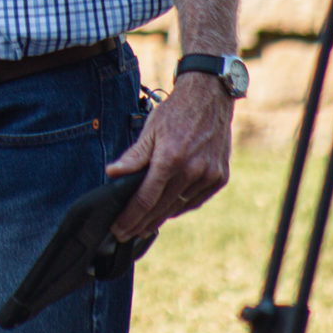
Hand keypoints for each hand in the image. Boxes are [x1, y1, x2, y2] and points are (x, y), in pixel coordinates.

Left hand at [105, 74, 232, 240]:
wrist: (210, 98)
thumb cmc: (175, 112)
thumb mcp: (150, 130)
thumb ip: (133, 156)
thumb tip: (112, 173)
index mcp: (170, 159)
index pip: (145, 198)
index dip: (130, 217)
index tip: (118, 228)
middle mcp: (191, 170)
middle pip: (160, 208)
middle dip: (140, 224)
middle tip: (125, 234)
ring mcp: (208, 176)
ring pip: (178, 207)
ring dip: (159, 218)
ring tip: (143, 225)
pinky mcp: (220, 177)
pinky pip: (195, 201)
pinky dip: (180, 207)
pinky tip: (167, 210)